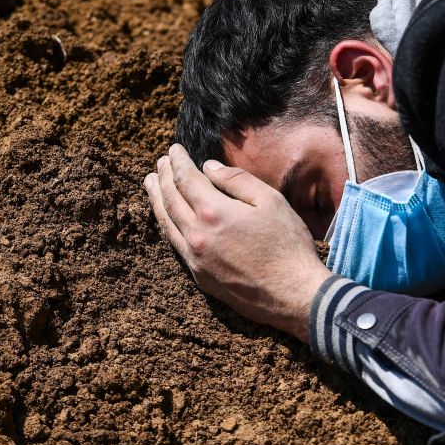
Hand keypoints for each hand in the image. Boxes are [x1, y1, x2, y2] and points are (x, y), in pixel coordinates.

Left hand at [143, 144, 331, 340]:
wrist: (294, 295)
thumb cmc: (288, 245)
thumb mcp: (270, 201)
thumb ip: (237, 180)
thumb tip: (209, 167)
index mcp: (214, 213)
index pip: (186, 179)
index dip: (178, 161)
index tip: (173, 149)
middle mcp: (197, 235)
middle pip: (171, 199)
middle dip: (163, 177)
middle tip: (160, 162)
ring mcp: (196, 259)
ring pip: (167, 223)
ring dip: (157, 200)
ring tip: (150, 184)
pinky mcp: (200, 277)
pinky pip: (175, 245)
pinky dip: (167, 225)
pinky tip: (167, 218)